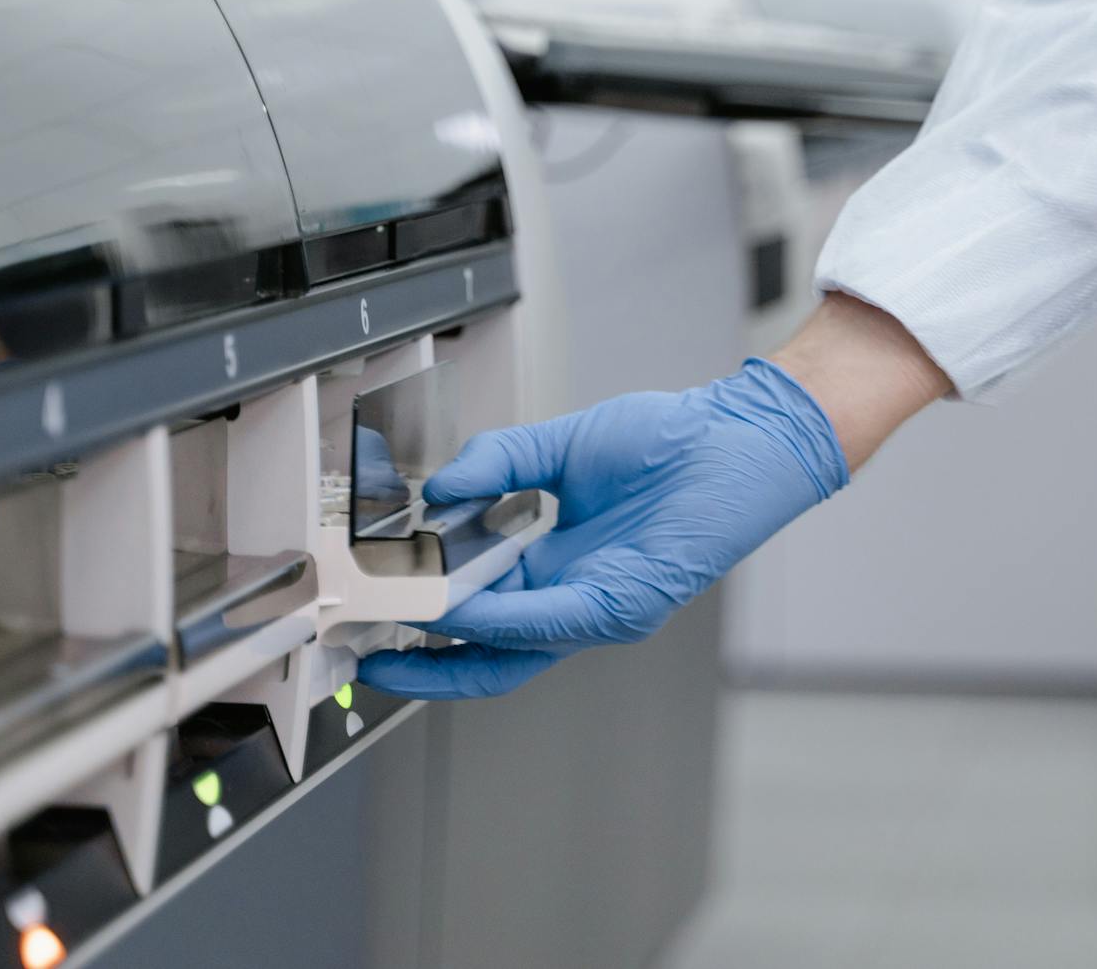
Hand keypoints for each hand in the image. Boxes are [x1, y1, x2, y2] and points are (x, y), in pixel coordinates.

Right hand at [356, 358, 848, 698]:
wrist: (735, 434)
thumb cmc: (667, 442)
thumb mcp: (559, 448)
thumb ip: (495, 464)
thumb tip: (436, 490)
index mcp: (552, 567)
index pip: (476, 614)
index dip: (423, 620)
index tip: (372, 608)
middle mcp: (572, 600)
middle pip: (483, 652)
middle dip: (419, 662)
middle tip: (361, 648)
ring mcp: (598, 610)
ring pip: (506, 647)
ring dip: (445, 640)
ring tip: (391, 623)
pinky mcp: (625, 606)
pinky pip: (548, 623)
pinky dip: (496, 620)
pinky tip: (456, 606)